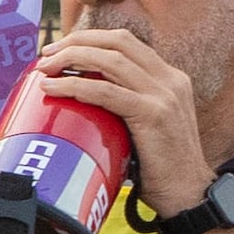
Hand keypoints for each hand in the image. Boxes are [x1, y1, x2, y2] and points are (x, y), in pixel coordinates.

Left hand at [29, 22, 214, 223]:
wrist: (189, 194)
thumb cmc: (160, 167)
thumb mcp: (147, 125)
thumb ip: (125, 104)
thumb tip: (81, 97)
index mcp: (170, 78)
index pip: (126, 42)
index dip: (90, 39)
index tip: (60, 49)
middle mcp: (170, 80)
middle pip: (117, 42)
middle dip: (77, 41)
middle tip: (46, 54)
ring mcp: (164, 95)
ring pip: (110, 60)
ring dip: (72, 58)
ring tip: (44, 69)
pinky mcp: (153, 114)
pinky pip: (107, 92)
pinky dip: (76, 86)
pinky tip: (54, 88)